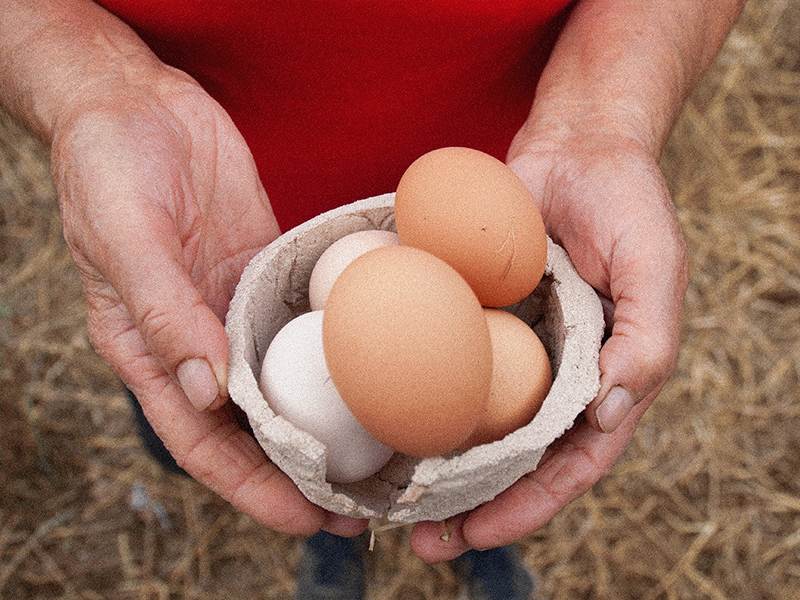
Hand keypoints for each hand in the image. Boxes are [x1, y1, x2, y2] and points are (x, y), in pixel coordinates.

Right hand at [51, 68, 366, 537]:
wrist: (136, 102)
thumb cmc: (109, 166)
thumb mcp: (125, 235)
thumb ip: (163, 311)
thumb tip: (206, 388)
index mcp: (150, 351)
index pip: (202, 442)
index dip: (252, 488)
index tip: (307, 518)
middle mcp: (198, 342)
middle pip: (253, 428)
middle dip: (302, 472)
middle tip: (364, 504)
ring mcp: (236, 308)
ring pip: (285, 383)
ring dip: (327, 423)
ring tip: (382, 454)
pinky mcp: (265, 273)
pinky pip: (304, 324)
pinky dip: (336, 354)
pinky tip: (379, 371)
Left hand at [410, 133, 688, 560]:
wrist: (575, 144)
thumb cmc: (624, 202)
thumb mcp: (655, 264)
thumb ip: (647, 337)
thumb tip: (610, 409)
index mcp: (604, 378)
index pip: (570, 463)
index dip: (528, 506)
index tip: (477, 534)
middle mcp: (553, 373)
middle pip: (513, 459)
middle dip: (471, 505)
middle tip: (420, 542)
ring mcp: (510, 347)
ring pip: (472, 422)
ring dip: (435, 464)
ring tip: (388, 501)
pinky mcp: (471, 315)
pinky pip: (442, 363)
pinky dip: (416, 395)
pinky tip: (378, 418)